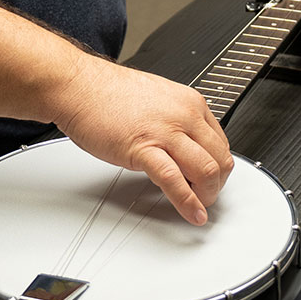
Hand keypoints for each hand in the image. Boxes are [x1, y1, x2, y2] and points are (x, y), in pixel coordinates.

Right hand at [53, 57, 232, 224]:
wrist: (79, 86)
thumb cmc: (108, 94)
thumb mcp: (158, 101)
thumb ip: (175, 122)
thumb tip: (184, 145)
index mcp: (190, 103)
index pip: (221, 142)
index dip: (219, 166)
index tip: (211, 179)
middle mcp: (184, 115)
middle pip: (221, 158)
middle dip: (217, 184)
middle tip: (206, 196)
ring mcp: (166, 132)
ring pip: (207, 170)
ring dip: (207, 196)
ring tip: (199, 206)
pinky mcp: (144, 149)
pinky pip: (175, 181)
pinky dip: (188, 203)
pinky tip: (192, 213)